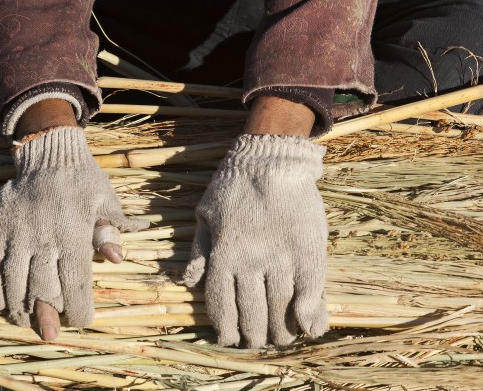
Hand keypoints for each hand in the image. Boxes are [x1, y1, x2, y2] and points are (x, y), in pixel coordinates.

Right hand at [0, 127, 148, 338]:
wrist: (49, 154)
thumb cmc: (85, 182)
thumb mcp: (107, 201)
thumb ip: (110, 231)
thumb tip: (117, 259)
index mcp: (73, 231)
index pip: (76, 280)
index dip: (80, 307)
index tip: (83, 322)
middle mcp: (42, 235)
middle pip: (43, 286)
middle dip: (49, 314)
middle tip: (51, 334)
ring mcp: (15, 232)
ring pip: (13, 280)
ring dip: (18, 306)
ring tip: (25, 322)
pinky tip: (0, 303)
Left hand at [183, 134, 328, 347]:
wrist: (272, 159)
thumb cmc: (233, 185)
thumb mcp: (205, 213)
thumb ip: (198, 250)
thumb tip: (188, 283)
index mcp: (224, 254)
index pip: (221, 304)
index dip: (226, 327)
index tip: (229, 339)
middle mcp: (251, 261)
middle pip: (253, 312)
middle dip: (254, 334)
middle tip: (257, 341)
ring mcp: (282, 258)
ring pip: (282, 307)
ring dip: (282, 330)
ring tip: (282, 338)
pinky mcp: (309, 251)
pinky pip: (311, 292)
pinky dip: (312, 315)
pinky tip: (310, 328)